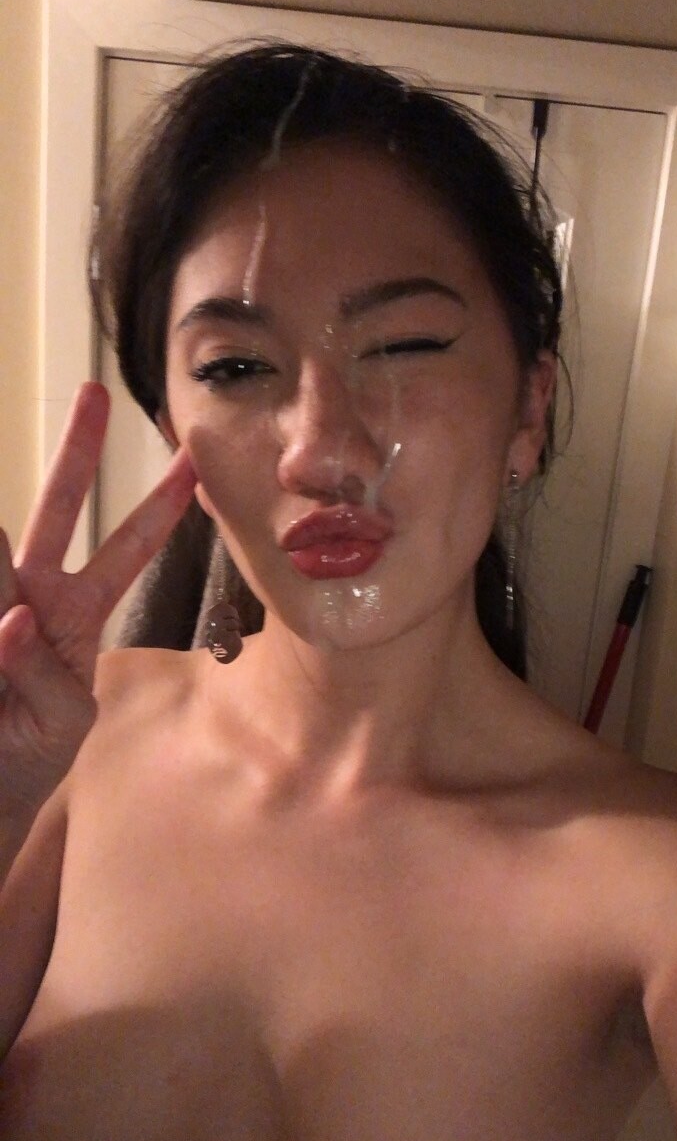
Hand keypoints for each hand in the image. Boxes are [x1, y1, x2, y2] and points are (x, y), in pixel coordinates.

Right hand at [0, 381, 195, 824]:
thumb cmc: (30, 747)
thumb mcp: (63, 718)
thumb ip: (45, 673)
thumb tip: (13, 617)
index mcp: (79, 611)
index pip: (129, 547)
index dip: (161, 507)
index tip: (194, 464)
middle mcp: (36, 592)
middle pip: (59, 506)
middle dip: (79, 451)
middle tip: (96, 393)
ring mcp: (0, 603)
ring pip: (2, 553)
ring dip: (4, 580)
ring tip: (15, 640)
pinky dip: (4, 648)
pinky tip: (5, 649)